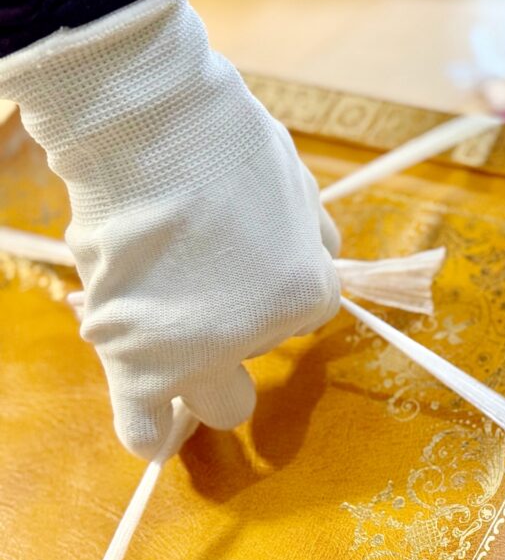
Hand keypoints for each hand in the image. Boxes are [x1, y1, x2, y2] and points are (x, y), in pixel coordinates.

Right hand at [0, 0, 339, 458]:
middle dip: (247, 339)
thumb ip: (311, 235)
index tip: (250, 262)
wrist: (145, 128)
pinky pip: (146, 430)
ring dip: (205, 379)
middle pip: (265, 358)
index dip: (278, 289)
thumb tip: (318, 254)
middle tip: (216, 303)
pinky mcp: (131, 359)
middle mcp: (256, 333)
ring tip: (177, 347)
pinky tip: (160, 428)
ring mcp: (192, 351)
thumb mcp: (295, 184)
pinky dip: (155, 432)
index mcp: (307, 292)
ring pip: (218, 404)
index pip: (307, 316)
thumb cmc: (224, 144)